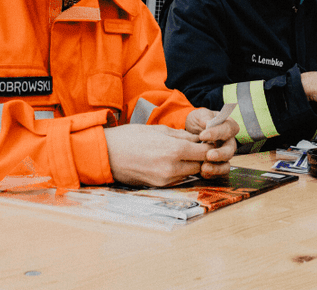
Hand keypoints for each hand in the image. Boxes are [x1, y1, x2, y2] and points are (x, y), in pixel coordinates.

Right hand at [103, 124, 228, 185]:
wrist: (106, 154)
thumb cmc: (130, 137)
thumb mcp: (159, 129)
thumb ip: (182, 135)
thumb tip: (199, 138)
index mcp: (174, 150)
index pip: (205, 152)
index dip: (209, 146)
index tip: (208, 140)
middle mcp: (172, 168)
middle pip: (200, 165)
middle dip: (202, 156)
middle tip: (198, 146)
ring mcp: (165, 180)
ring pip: (190, 173)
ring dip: (191, 164)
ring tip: (184, 153)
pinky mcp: (159, 186)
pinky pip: (178, 179)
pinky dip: (180, 170)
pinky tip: (173, 161)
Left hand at [185, 107, 239, 177]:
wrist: (191, 133)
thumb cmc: (199, 122)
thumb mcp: (200, 115)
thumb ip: (204, 118)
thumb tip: (208, 123)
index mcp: (228, 126)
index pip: (227, 129)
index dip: (216, 133)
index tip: (202, 135)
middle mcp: (229, 142)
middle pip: (230, 149)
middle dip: (220, 154)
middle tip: (209, 155)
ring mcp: (224, 155)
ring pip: (226, 164)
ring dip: (217, 168)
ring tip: (204, 168)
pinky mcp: (218, 166)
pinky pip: (219, 173)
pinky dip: (212, 175)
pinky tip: (202, 173)